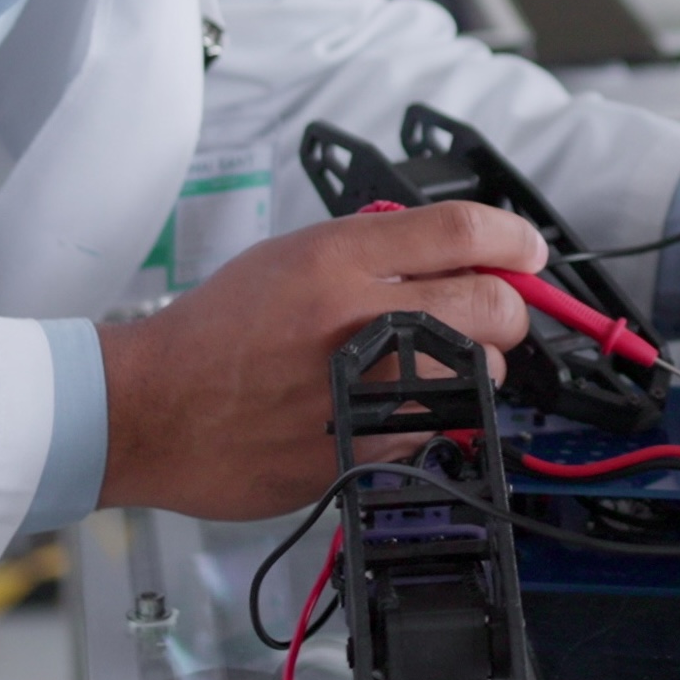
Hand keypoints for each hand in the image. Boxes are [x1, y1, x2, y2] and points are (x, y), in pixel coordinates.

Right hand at [96, 202, 546, 518]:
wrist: (152, 407)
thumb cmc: (217, 332)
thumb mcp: (290, 257)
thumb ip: (373, 251)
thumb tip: (455, 253)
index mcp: (337, 259)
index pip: (459, 231)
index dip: (512, 239)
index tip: (527, 251)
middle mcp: (358, 319)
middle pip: (492, 305)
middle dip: (510, 310)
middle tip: (496, 314)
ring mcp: (364, 389)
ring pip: (480, 375)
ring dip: (477, 371)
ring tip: (433, 367)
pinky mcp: (363, 448)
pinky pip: (438, 429)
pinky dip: (432, 418)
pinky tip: (391, 410)